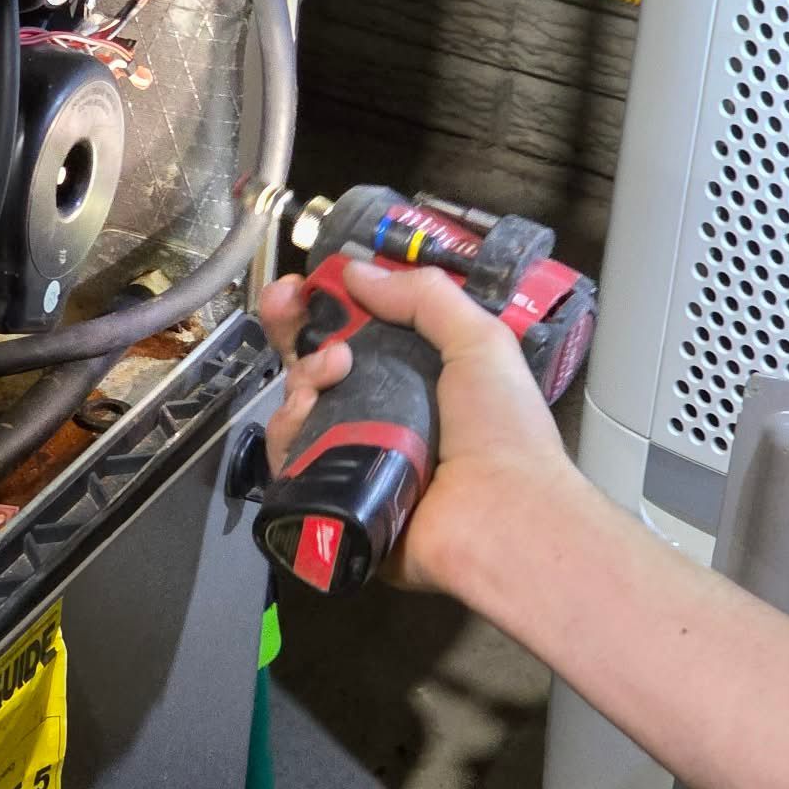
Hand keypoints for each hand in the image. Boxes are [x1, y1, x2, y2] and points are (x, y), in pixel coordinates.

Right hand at [259, 263, 576, 593]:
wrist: (501, 516)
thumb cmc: (502, 430)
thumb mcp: (479, 343)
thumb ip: (424, 298)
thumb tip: (354, 272)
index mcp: (415, 379)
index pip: (358, 334)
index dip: (328, 306)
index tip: (307, 284)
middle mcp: (378, 414)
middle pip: (313, 365)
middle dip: (292, 328)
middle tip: (285, 306)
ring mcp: (350, 456)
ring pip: (296, 405)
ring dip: (304, 374)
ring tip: (333, 370)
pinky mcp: (327, 494)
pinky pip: (288, 455)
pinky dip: (290, 425)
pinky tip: (311, 411)